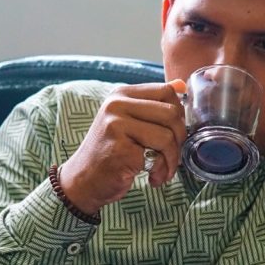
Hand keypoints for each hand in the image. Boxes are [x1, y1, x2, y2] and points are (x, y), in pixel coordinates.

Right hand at [58, 80, 186, 210]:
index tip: (174, 133)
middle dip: (179, 139)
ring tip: (162, 170)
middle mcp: (116, 105)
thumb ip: (153, 103)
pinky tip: (151, 178)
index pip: (166, 92)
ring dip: (171, 160)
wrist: (83, 180)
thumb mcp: (128, 121)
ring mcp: (116, 126)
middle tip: (172, 156)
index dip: (179, 114)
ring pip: (167, 137)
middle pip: (171, 114)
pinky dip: (161, 172)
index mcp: (121, 94)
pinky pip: (158, 158)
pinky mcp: (120, 150)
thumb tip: (182, 84)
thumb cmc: (110, 152)